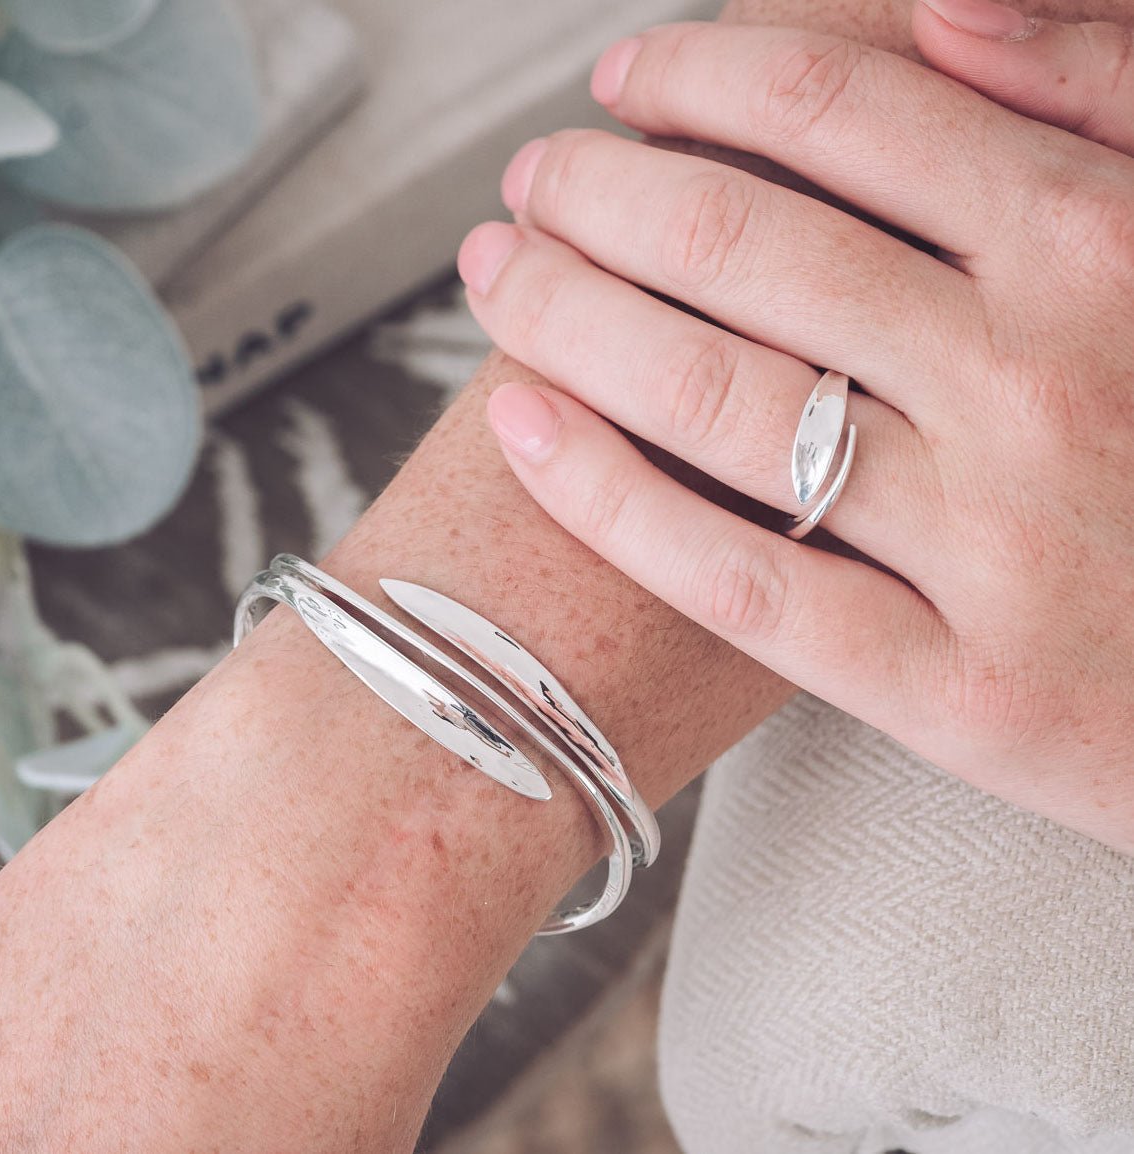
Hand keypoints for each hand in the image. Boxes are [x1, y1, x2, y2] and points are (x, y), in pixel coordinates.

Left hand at [458, 4, 1133, 850]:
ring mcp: (993, 545)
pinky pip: (739, 579)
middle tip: (530, 180)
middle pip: (744, 247)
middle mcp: (1040, 383)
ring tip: (498, 275)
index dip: (701, 79)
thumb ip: (1109, 96)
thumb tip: (940, 10)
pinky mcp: (956, 691)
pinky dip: (610, 498)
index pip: (844, 116)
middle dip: (600, 192)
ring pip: (716, 402)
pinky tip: (522, 429)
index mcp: (1106, 246)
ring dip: (570, 315)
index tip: (622, 81)